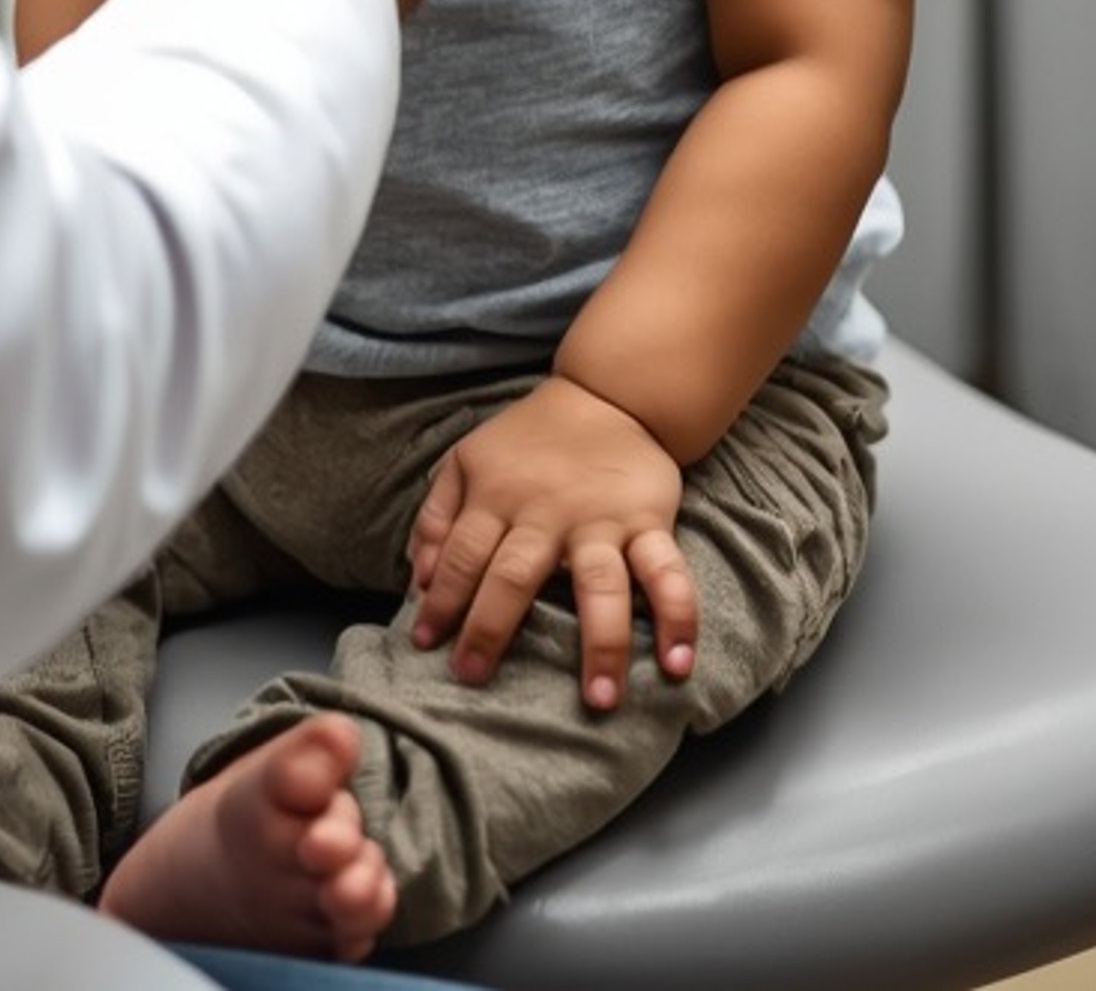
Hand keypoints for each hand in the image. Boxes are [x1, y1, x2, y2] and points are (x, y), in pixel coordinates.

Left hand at [406, 376, 697, 710]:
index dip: (441, 601)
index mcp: (497, 497)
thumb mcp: (467, 460)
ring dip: (602, 644)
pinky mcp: (649, 521)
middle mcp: (547, 513)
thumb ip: (436, 516)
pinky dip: (678, 614)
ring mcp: (602, 521)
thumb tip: (417, 580)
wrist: (608, 394)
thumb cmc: (528, 440)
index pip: (460, 556)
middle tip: (474, 679)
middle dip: (491, 630)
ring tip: (601, 701)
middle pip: (515, 575)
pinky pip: (667, 571)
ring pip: (600, 585)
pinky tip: (678, 660)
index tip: (428, 646)